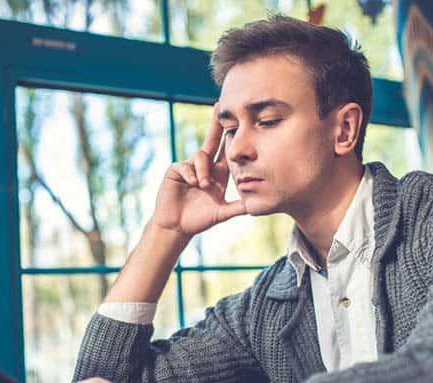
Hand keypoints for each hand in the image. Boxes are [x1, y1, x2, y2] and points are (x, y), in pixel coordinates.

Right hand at [151, 103, 245, 236]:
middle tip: (219, 105)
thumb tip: (257, 205)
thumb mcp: (222, 213)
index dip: (232, 137)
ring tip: (204, 185)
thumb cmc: (200, 219)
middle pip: (212, 140)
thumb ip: (238, 207)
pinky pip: (184, 165)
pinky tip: (193, 183)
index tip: (240, 121)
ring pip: (200, 156)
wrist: (178, 226)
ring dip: (203, 170)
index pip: (227, 151)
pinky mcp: (175, 171)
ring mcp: (189, 167)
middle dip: (216, 124)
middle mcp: (204, 166)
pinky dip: (190, 173)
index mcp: (218, 173)